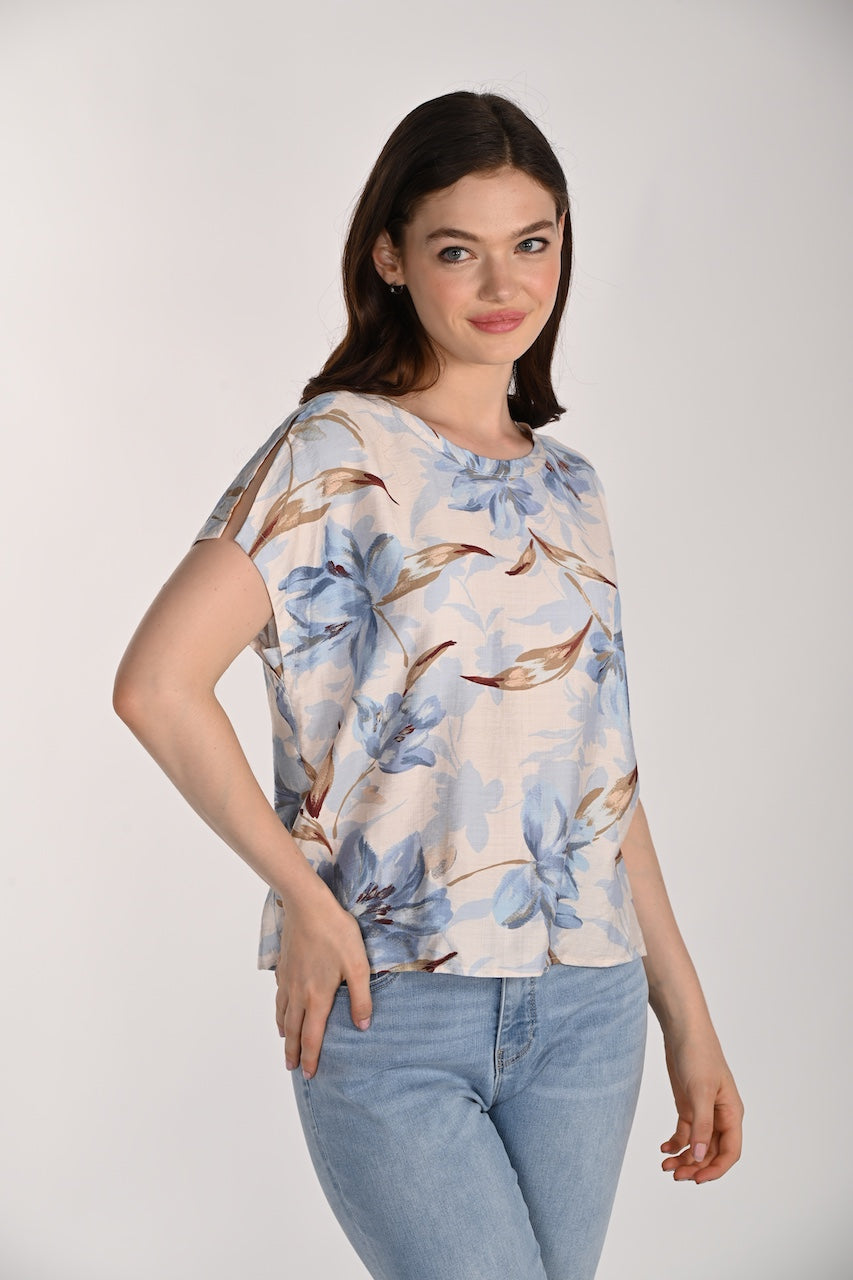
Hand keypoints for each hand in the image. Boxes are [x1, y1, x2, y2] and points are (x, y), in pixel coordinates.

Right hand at [274, 874, 372, 1079]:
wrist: (308, 906)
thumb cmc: (336, 933)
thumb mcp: (358, 965)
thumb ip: (361, 998)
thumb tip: (362, 1026)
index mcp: (317, 997)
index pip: (313, 1037)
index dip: (311, 1058)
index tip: (310, 1074)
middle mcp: (298, 993)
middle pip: (293, 1030)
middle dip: (293, 1051)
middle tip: (292, 1068)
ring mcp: (288, 979)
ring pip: (283, 1013)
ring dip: (285, 1032)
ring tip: (285, 1041)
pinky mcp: (283, 965)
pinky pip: (279, 995)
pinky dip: (280, 1008)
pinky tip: (283, 1006)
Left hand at [660, 1029, 743, 1183]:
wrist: (683, 1030)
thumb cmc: (698, 1055)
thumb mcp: (700, 1091)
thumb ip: (701, 1125)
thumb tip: (700, 1157)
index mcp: (732, 1113)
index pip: (730, 1151)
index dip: (716, 1169)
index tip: (696, 1179)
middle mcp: (720, 1116)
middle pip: (712, 1152)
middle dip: (696, 1166)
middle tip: (674, 1174)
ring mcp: (704, 1111)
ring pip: (697, 1146)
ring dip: (684, 1158)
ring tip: (665, 1165)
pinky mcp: (689, 1105)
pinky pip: (685, 1133)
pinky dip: (676, 1143)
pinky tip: (664, 1148)